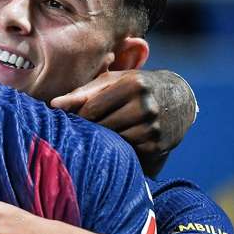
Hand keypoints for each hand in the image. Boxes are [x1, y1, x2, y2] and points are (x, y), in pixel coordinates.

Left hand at [50, 70, 195, 168]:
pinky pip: (127, 151)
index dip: (80, 116)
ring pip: (114, 141)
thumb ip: (83, 93)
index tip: (74, 119)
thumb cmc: (135, 87)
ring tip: (105, 134)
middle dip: (92, 128)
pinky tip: (120, 142)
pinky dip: (120, 148)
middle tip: (88, 129)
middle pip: (102, 126)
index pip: (93, 108)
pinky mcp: (157, 146)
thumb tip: (54, 105)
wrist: (179, 99)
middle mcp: (145, 106)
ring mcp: (153, 128)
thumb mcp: (113, 82)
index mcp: (133, 84)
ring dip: (106, 140)